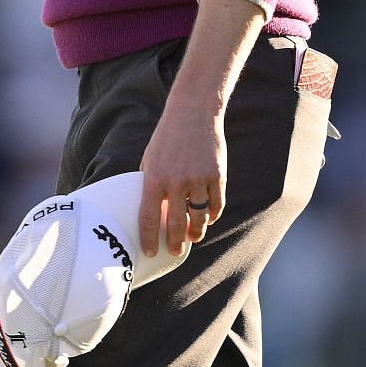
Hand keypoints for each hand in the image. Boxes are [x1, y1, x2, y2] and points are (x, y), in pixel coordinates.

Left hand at [136, 97, 225, 259]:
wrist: (193, 113)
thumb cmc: (167, 137)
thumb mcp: (150, 158)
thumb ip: (150, 183)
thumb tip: (150, 211)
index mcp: (154, 177)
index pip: (147, 217)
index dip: (148, 239)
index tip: (149, 253)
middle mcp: (176, 181)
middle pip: (175, 224)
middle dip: (175, 243)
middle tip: (174, 252)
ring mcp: (199, 179)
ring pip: (198, 218)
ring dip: (196, 232)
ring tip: (192, 237)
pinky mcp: (218, 176)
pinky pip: (216, 205)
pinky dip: (212, 216)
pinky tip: (208, 219)